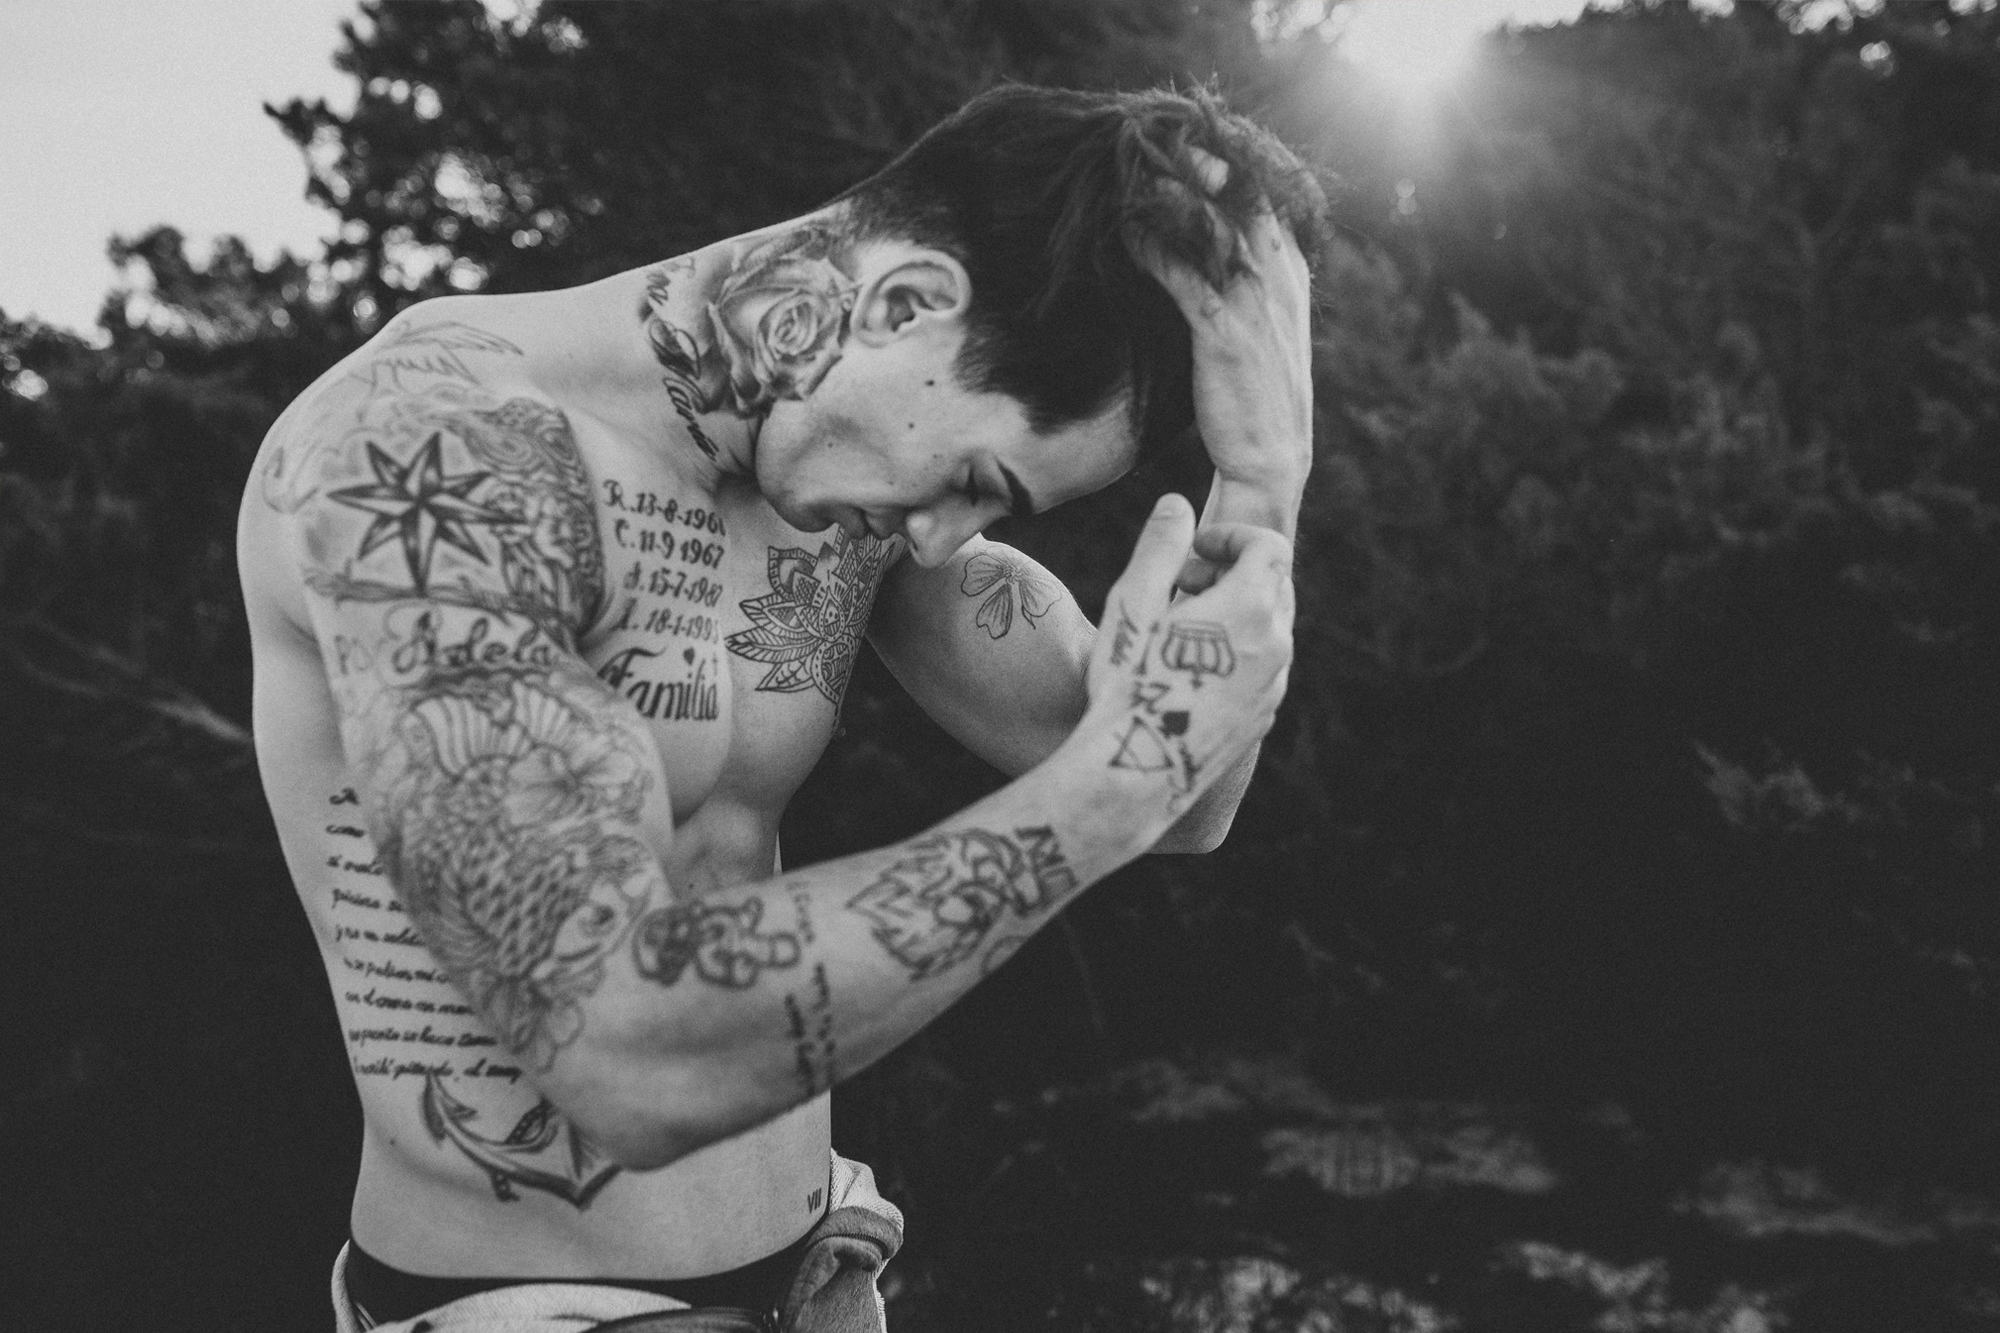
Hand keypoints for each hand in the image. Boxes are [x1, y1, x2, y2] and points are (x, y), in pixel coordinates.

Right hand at [1080, 494, 1293, 812]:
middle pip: (1276, 582)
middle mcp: (1275, 644)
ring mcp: (1275, 684)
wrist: (1137, 770)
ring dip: (1238, 611)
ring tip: (1182, 628)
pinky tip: (1191, 668)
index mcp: (1248, 607)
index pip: (1270, 545)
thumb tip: (1178, 503)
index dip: (1232, 536)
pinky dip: (1241, 650)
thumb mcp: (1133, 605)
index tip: (1193, 550)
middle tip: (1182, 586)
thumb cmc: (1127, 684)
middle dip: (1235, 570)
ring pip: (1273, 626)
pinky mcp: (1265, 716)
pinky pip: (1266, 666)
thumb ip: (1160, 547)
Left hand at [1125, 147, 1313, 499]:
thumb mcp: (1266, 330)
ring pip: (1213, 228)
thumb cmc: (1259, 396)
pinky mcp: (1223, 333)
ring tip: (1137, 171)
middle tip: (1163, 140)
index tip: (1196, 143)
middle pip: (1244, 197)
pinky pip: (1183, 276)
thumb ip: (1247, 286)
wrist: (1272, 459)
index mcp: (1293, 276)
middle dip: (1205, 164)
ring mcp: (1254, 304)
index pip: (1268, 200)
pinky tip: (1126, 234)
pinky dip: (1153, 249)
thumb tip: (1209, 252)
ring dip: (1173, 197)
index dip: (1233, 166)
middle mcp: (1280, 280)